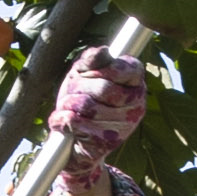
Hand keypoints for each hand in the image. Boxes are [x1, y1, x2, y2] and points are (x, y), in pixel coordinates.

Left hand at [50, 46, 148, 172]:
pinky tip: (62, 122)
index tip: (88, 72)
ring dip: (67, 102)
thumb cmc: (81, 99)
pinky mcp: (106, 144)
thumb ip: (92, 60)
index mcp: (136, 85)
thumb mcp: (84, 74)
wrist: (73, 141)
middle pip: (103, 87)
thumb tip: (103, 52)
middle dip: (78, 86)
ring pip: (86, 105)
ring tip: (67, 107)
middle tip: (72, 91)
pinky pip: (74, 122)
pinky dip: (60, 119)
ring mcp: (124, 127)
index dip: (103, 68)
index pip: (126, 68)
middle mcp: (137, 106)